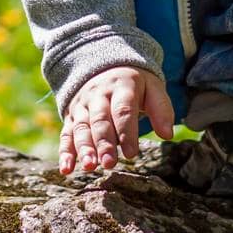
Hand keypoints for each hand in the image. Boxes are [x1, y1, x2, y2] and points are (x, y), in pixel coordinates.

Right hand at [59, 66, 174, 175]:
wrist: (104, 64)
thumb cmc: (134, 84)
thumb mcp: (152, 87)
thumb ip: (161, 109)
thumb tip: (168, 134)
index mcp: (121, 86)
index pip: (123, 110)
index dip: (127, 132)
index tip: (133, 154)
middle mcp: (99, 95)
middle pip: (100, 120)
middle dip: (104, 142)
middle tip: (109, 163)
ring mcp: (83, 105)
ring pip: (82, 127)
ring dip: (84, 148)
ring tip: (90, 166)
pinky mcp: (71, 116)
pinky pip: (67, 133)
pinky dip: (65, 152)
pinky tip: (66, 169)